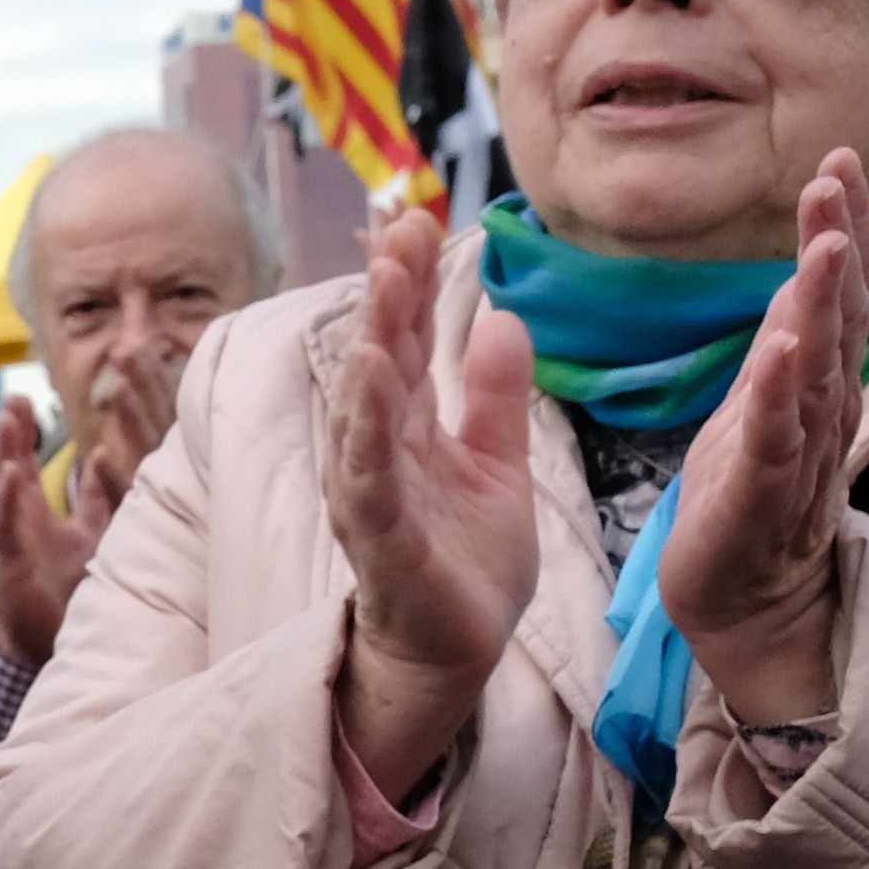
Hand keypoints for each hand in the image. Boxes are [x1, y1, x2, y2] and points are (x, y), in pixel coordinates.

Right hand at [0, 399, 102, 668]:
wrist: (50, 641)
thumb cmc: (66, 591)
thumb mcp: (89, 534)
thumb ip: (94, 500)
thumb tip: (99, 458)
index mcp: (32, 511)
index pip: (25, 461)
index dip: (23, 432)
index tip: (23, 399)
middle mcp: (16, 519)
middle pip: (7, 464)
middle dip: (10, 432)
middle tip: (14, 398)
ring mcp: (8, 537)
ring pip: (0, 486)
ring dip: (4, 452)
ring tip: (9, 421)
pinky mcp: (6, 559)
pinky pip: (2, 522)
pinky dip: (5, 497)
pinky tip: (11, 472)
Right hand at [314, 189, 534, 803]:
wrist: (460, 650)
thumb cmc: (465, 560)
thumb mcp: (497, 462)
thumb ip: (495, 396)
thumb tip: (503, 317)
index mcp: (408, 425)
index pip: (403, 338)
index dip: (409, 280)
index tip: (418, 217)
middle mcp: (377, 448)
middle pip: (379, 355)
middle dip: (387, 291)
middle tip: (399, 227)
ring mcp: (372, 492)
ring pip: (365, 404)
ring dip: (372, 340)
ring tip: (384, 282)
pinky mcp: (381, 538)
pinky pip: (367, 474)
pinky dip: (366, 425)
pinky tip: (371, 377)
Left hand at [657, 148, 868, 734]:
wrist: (744, 602)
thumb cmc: (750, 499)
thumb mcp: (765, 402)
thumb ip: (790, 340)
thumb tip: (808, 270)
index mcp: (820, 382)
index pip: (842, 293)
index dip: (845, 226)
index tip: (841, 160)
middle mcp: (824, 409)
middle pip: (842, 315)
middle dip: (840, 241)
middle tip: (836, 173)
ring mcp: (799, 453)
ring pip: (818, 368)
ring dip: (821, 304)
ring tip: (824, 244)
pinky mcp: (763, 497)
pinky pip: (776, 440)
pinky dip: (778, 395)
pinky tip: (781, 351)